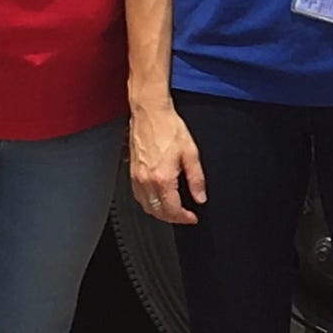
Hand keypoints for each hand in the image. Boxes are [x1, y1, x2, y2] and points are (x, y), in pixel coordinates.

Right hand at [129, 99, 204, 226]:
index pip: (172, 210)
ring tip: (172, 209)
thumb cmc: (169, 128)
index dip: (184, 218)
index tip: (192, 217)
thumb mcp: (191, 153)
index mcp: (163, 178)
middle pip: (157, 212)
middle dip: (172, 218)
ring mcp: (136, 177)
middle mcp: (146, 181)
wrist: (150, 113)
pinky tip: (157, 198)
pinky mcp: (131, 172)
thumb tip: (200, 197)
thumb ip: (196, 179)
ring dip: (159, 212)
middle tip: (184, 215)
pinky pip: (138, 195)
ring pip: (146, 206)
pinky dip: (148, 202)